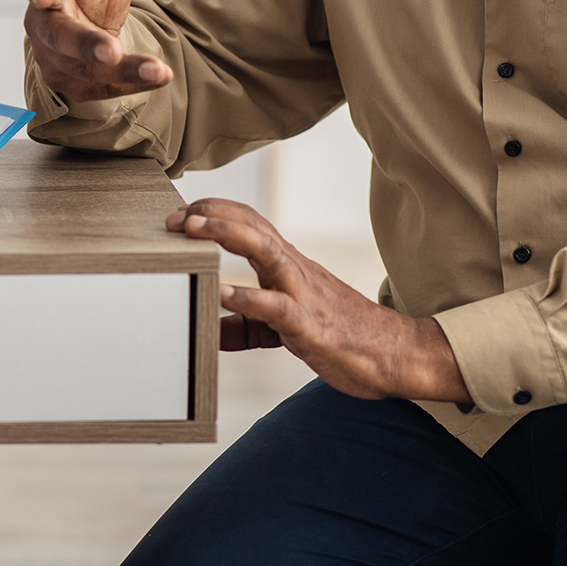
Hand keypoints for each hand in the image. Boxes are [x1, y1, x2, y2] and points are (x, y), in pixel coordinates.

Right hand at [22, 0, 174, 102]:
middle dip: (86, 45)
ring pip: (86, 69)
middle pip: (62, 37)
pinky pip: (103, 88)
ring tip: (156, 69)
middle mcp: (44, 26)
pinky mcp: (73, 84)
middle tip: (111, 51)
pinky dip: (132, 83)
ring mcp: (54, 59)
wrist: (85, 28)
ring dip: (123, 70)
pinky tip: (158, 76)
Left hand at [168, 198, 470, 403]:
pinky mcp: (310, 324)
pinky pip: (278, 306)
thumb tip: (208, 332)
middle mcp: (293, 269)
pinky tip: (225, 294)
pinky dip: (250, 297)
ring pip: (265, 249)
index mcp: (287, 265)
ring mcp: (303, 292)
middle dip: (210, 213)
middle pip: (252, 224)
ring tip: (192, 228)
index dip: (215, 211)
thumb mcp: (285, 327)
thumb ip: (247, 325)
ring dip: (226, 233)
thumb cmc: (341, 336)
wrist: (394, 354)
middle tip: (173, 217)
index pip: (250, 222)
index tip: (181, 211)